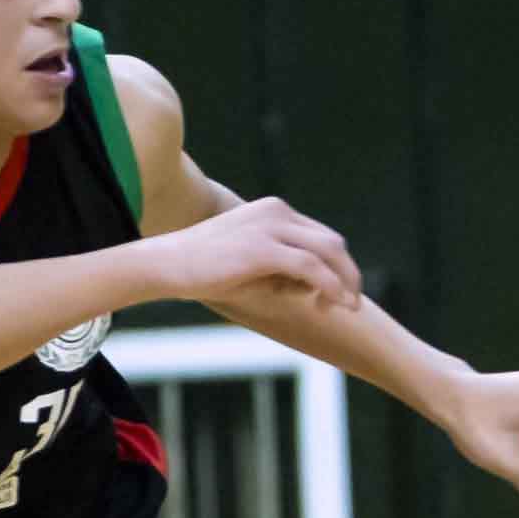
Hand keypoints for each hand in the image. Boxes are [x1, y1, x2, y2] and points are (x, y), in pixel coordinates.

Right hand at [153, 194, 361, 311]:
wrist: (167, 263)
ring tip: (347, 307)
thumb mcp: (249, 260)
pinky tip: (333, 304)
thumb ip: (281, 264)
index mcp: (273, 210)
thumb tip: (312, 287)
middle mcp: (276, 212)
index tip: (337, 293)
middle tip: (351, 303)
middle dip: (347, 273)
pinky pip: (311, 267)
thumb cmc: (204, 267)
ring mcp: (270, 227)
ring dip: (343, 282)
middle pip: (332, 242)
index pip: (321, 235)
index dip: (336, 265)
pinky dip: (329, 286)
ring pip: (328, 252)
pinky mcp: (263, 249)